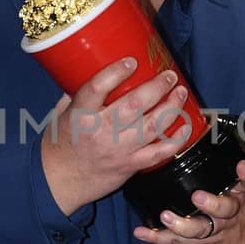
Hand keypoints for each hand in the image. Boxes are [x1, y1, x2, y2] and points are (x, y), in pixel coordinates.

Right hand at [42, 57, 192, 214]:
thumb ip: (76, 95)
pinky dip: (176, 140)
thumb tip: (89, 70)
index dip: (115, 73)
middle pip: (134, 105)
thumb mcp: (60, 115)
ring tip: (181, 93)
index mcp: (80, 115)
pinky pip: (158, 153)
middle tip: (169, 76)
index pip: (97, 88)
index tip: (132, 61)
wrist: (59, 182)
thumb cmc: (59, 145)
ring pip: (152, 127)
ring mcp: (118, 150)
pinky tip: (185, 127)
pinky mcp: (130, 165)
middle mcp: (101, 132)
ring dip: (171, 108)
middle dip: (157, 87)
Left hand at [132, 158, 244, 243]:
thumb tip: (201, 121)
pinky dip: (157, 237)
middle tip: (197, 197)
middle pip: (225, 208)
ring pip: (200, 229)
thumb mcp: (235, 184)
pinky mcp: (197, 243)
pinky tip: (141, 232)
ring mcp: (214, 229)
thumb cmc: (232, 204)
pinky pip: (176, 241)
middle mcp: (229, 210)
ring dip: (182, 224)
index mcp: (238, 192)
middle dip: (212, 204)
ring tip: (166, 216)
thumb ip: (221, 162)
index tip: (241, 166)